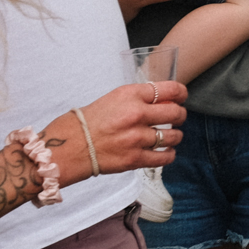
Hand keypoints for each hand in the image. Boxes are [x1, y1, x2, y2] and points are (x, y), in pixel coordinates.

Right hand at [55, 79, 189, 182]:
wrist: (66, 148)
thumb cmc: (85, 122)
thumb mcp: (112, 99)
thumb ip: (136, 99)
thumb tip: (159, 101)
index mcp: (130, 95)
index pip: (169, 89)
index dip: (181, 93)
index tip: (182, 96)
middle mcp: (136, 114)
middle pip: (175, 113)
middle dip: (180, 115)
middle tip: (177, 117)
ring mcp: (137, 138)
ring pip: (173, 136)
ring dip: (175, 135)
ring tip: (170, 135)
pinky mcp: (135, 159)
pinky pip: (165, 157)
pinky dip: (169, 154)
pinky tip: (166, 151)